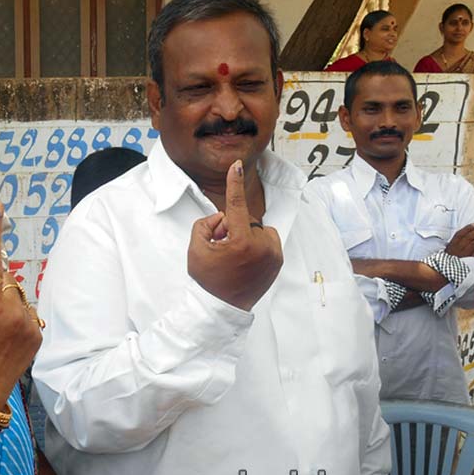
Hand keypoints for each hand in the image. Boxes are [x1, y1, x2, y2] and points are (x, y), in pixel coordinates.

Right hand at [186, 160, 282, 310]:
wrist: (222, 308)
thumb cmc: (207, 279)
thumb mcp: (196, 248)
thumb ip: (206, 224)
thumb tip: (222, 218)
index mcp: (241, 242)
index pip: (236, 205)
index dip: (234, 183)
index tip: (237, 165)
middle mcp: (262, 247)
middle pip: (245, 220)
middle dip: (232, 227)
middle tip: (221, 247)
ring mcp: (273, 255)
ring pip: (258, 229)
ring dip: (246, 235)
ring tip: (234, 256)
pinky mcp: (278, 262)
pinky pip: (267, 241)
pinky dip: (256, 245)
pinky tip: (245, 261)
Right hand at [445, 223, 473, 257]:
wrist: (448, 270)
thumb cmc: (451, 256)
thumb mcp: (450, 247)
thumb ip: (457, 240)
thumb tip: (470, 232)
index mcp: (453, 244)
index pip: (460, 234)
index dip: (468, 228)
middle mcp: (459, 248)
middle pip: (470, 237)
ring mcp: (465, 254)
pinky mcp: (470, 259)